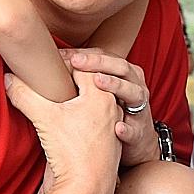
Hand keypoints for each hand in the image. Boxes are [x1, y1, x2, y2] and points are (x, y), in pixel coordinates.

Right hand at [5, 68, 121, 193]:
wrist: (86, 191)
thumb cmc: (71, 154)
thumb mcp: (43, 118)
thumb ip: (24, 94)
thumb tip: (7, 78)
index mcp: (102, 95)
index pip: (84, 65)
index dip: (65, 61)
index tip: (49, 63)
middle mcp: (113, 107)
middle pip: (93, 80)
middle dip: (74, 76)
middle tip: (54, 75)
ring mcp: (113, 125)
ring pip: (97, 100)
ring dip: (80, 95)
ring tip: (60, 96)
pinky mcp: (110, 141)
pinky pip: (99, 117)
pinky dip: (85, 113)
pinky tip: (68, 120)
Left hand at [63, 48, 157, 165]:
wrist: (137, 140)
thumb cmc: (115, 110)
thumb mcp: (101, 90)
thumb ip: (84, 76)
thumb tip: (54, 61)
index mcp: (124, 74)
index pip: (107, 56)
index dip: (85, 54)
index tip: (63, 54)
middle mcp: (135, 86)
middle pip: (121, 68)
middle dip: (99, 63)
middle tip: (76, 61)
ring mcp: (139, 109)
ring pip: (132, 93)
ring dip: (115, 85)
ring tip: (97, 81)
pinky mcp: (139, 132)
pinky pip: (134, 130)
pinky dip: (127, 129)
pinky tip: (118, 128)